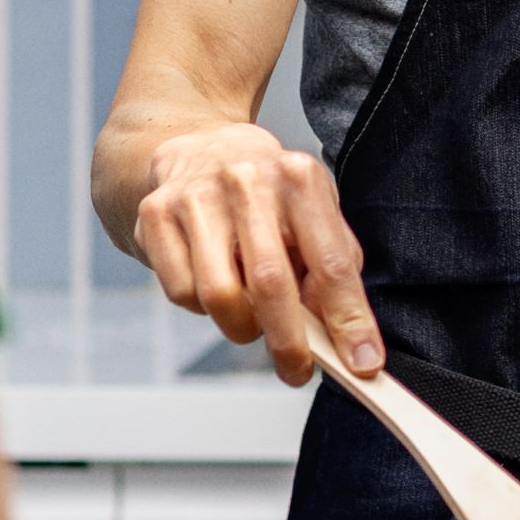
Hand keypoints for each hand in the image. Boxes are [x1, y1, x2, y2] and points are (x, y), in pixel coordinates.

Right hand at [126, 122, 379, 384]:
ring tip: (251, 317)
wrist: (194, 148)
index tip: (363, 364)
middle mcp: (247, 180)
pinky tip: (214, 280)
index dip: (349, 320)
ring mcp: (197, 196)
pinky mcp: (156, 214)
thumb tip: (335, 328)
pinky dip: (202, 306)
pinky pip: (181, 292)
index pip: (331, 263)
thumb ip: (330, 263)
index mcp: (299, 177)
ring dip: (241, 325)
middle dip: (289, 342)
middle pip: (271, 283)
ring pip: (219, 296)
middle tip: (297, 372)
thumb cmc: (267, 193)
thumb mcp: (312, 210)